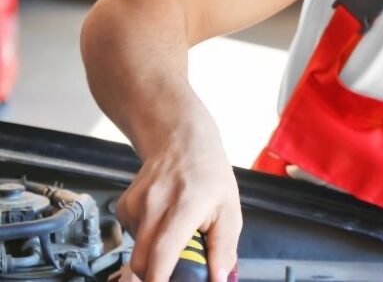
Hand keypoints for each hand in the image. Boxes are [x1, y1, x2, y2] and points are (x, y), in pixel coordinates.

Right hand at [115, 128, 241, 281]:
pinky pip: (131, 238)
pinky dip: (146, 241)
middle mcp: (155, 204)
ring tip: (175, 236)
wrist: (181, 142)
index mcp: (185, 205)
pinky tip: (161, 223)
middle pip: (142, 260)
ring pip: (136, 252)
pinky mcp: (123, 206)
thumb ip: (224, 249)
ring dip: (153, 256)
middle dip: (156, 276)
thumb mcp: (229, 211)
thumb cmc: (210, 176)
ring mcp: (135, 204)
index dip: (159, 278)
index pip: (163, 250)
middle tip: (176, 273)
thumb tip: (220, 280)